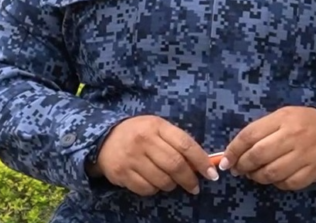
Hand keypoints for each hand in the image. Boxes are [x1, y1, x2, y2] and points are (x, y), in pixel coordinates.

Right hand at [89, 115, 219, 195]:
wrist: (103, 139)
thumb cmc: (138, 133)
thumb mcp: (157, 129)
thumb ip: (177, 142)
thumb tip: (202, 164)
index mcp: (156, 126)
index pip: (185, 144)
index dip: (201, 161)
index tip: (212, 174)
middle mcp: (143, 140)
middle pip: (175, 165)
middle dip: (190, 179)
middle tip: (195, 187)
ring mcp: (131, 158)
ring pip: (163, 180)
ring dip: (172, 185)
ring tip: (171, 181)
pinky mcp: (122, 173)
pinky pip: (147, 189)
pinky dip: (155, 189)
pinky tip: (153, 182)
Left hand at [219, 106, 315, 191]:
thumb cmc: (302, 123)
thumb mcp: (281, 117)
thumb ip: (260, 131)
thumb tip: (235, 151)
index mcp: (282, 119)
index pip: (250, 135)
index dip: (233, 150)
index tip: (226, 160)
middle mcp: (292, 136)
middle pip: (258, 155)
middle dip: (243, 165)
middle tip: (238, 169)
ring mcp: (304, 155)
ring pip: (271, 173)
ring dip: (257, 177)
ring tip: (254, 174)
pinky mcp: (313, 171)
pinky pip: (288, 183)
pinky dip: (276, 184)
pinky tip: (274, 178)